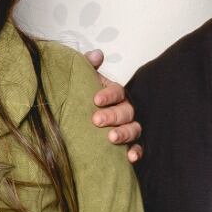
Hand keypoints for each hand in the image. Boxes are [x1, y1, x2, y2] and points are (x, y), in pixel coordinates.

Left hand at [86, 48, 141, 162]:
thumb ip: (86, 66)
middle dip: (113, 115)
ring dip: (124, 133)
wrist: (73, 123)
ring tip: (111, 138)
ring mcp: (129, 127)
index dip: (108, 95)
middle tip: (96, 120)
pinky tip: (130, 157)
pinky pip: (138, 147)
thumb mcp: (81, 82)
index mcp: (115, 94)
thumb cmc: (81, 100)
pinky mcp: (129, 144)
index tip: (95, 100)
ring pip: (134, 128)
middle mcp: (125, 110)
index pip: (117, 91)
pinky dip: (136, 152)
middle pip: (126, 111)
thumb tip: (97, 54)